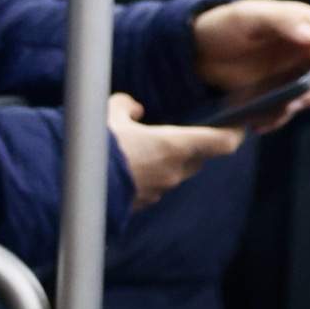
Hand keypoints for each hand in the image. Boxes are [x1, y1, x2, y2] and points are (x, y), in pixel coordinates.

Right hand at [107, 92, 241, 206]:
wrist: (68, 186)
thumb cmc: (97, 146)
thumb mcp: (109, 114)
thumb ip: (126, 106)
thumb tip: (134, 108)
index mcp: (175, 146)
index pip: (223, 142)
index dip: (236, 133)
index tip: (240, 125)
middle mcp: (174, 171)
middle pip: (199, 157)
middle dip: (193, 145)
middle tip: (180, 132)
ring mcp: (160, 189)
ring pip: (176, 172)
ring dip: (167, 161)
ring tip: (144, 148)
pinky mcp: (143, 202)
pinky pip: (156, 185)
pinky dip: (149, 175)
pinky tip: (128, 166)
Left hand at [191, 0, 309, 125]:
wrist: (195, 51)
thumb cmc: (223, 25)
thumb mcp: (250, 16)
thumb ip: (283, 21)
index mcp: (304, 23)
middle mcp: (304, 48)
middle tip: (296, 102)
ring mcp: (291, 72)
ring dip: (298, 107)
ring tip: (273, 115)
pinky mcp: (276, 92)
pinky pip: (287, 109)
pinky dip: (276, 119)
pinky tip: (257, 125)